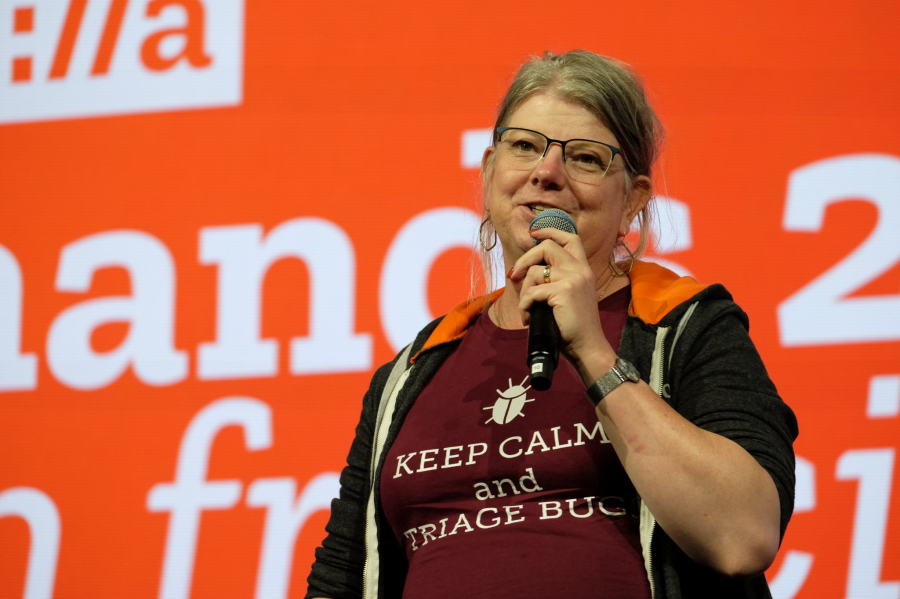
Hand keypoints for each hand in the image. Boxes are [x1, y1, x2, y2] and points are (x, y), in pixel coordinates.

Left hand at [507, 226, 616, 374]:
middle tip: (514, 275)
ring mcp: (574, 279)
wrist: (587, 346)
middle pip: (547, 247)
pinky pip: (532, 292)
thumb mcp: (569, 296)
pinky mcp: (564, 291)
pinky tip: (528, 317)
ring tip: (528, 308)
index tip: (533, 234)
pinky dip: (525, 306)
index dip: (549, 231)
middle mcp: (581, 270)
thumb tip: (526, 270)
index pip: (570, 238)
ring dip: (524, 292)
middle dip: (525, 259)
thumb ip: (556, 279)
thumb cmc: (573, 326)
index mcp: (583, 269)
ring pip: (535, 272)